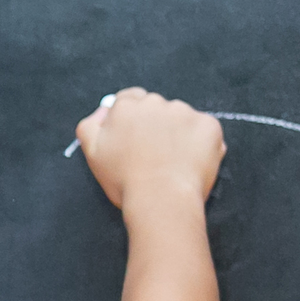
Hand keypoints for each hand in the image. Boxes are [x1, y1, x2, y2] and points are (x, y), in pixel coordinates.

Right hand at [76, 88, 224, 211]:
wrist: (161, 200)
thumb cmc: (124, 181)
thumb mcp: (93, 154)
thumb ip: (90, 125)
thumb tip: (104, 110)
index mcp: (126, 107)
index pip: (130, 100)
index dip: (133, 121)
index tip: (137, 140)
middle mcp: (156, 102)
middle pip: (156, 107)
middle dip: (155, 125)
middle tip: (154, 155)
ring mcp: (185, 112)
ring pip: (181, 118)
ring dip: (178, 133)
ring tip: (173, 163)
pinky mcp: (209, 125)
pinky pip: (205, 130)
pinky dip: (201, 144)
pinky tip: (191, 164)